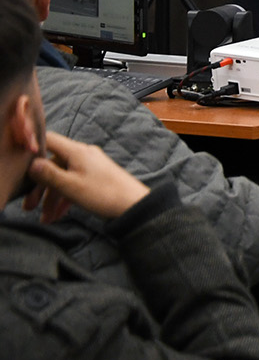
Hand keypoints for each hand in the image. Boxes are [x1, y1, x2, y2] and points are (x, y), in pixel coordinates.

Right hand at [25, 131, 149, 222]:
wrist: (134, 205)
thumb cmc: (104, 194)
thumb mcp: (70, 186)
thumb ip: (49, 174)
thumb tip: (31, 163)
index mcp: (76, 151)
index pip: (49, 141)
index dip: (33, 150)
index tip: (22, 166)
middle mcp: (84, 154)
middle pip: (53, 165)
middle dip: (40, 187)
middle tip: (28, 206)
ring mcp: (91, 165)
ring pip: (63, 178)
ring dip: (52, 198)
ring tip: (45, 218)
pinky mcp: (97, 177)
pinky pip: (75, 184)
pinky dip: (65, 198)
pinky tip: (58, 215)